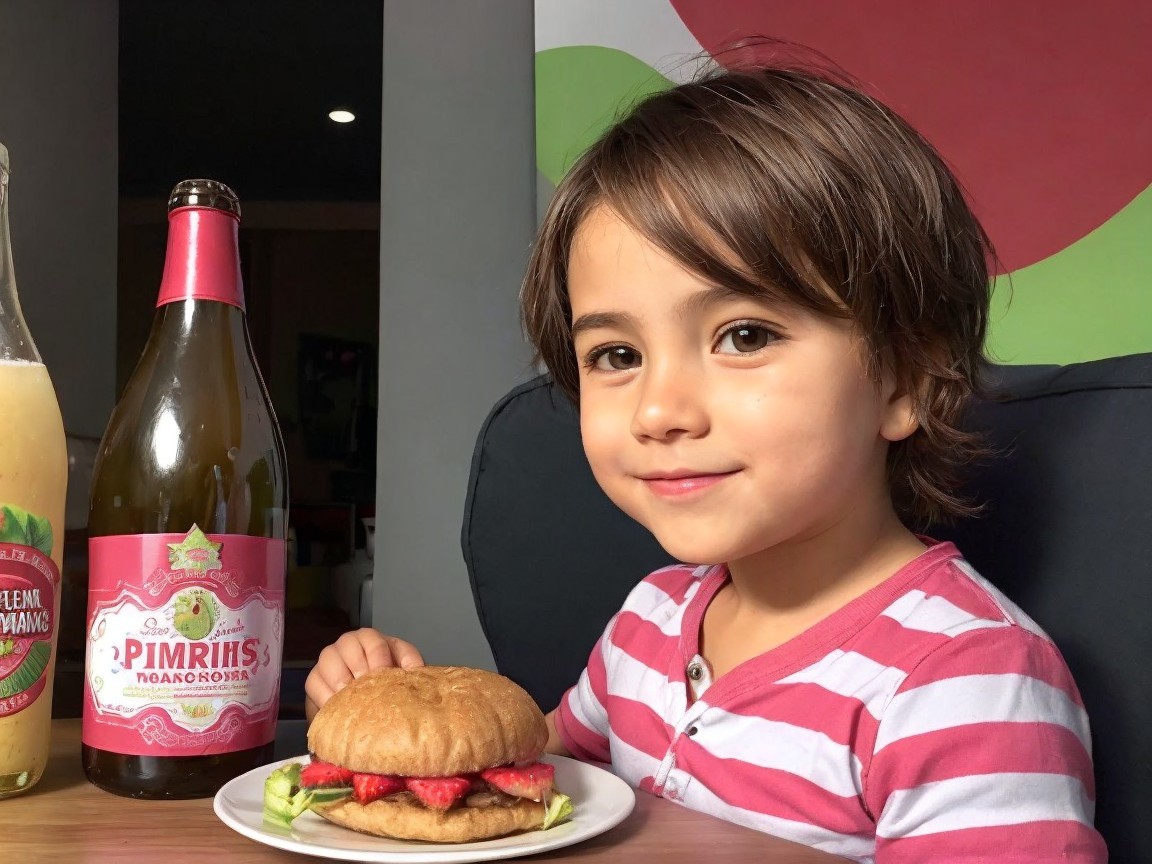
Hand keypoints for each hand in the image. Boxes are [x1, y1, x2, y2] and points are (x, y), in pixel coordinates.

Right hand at [304, 628, 423, 721]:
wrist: (363, 703)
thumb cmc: (386, 681)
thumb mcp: (402, 670)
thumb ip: (411, 666)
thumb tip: (417, 671)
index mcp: (373, 640)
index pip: (374, 641)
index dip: (379, 657)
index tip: (384, 673)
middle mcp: (349, 643)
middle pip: (348, 645)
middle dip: (358, 666)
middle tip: (366, 685)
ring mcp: (330, 659)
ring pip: (328, 658)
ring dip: (340, 678)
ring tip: (350, 696)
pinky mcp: (315, 679)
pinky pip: (314, 682)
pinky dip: (324, 694)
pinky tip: (336, 707)